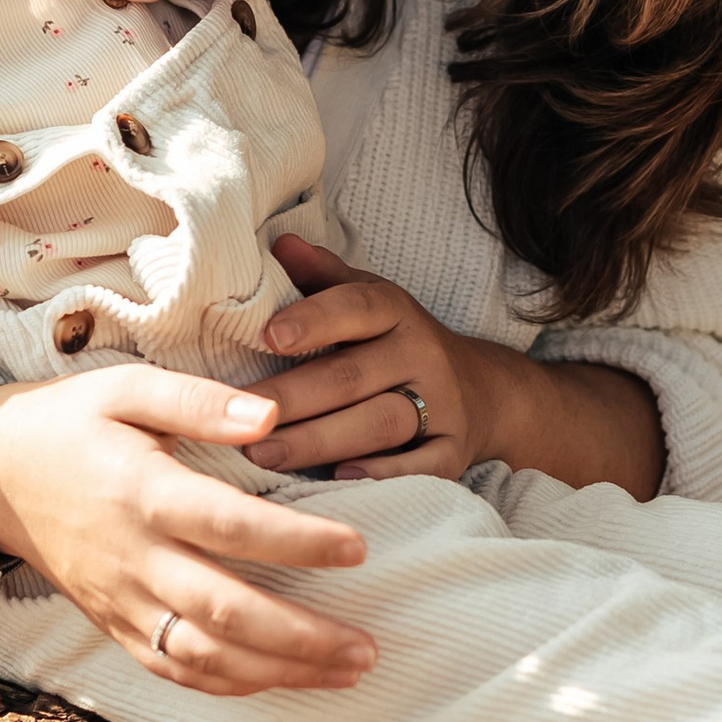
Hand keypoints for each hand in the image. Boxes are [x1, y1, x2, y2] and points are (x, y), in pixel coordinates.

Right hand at [0, 367, 381, 700]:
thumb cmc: (68, 421)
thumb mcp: (125, 387)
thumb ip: (198, 399)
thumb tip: (271, 417)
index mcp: (142, 493)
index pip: (230, 526)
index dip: (297, 542)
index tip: (358, 549)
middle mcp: (132, 558)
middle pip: (224, 612)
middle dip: (302, 638)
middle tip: (369, 646)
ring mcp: (121, 601)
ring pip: (204, 656)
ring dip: (279, 673)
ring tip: (347, 671)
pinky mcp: (113, 624)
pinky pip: (173, 668)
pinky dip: (231, 684)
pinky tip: (283, 680)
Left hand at [249, 239, 483, 480]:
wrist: (482, 391)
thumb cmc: (397, 343)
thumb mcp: (369, 300)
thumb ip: (323, 276)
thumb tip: (278, 244)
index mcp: (396, 312)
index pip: (356, 307)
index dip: (313, 319)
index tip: (267, 336)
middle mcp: (422, 354)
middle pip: (353, 375)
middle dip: (293, 397)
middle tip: (239, 413)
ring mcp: (442, 405)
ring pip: (380, 422)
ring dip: (319, 440)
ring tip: (263, 453)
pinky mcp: (454, 451)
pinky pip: (422, 466)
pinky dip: (384, 473)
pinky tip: (339, 477)